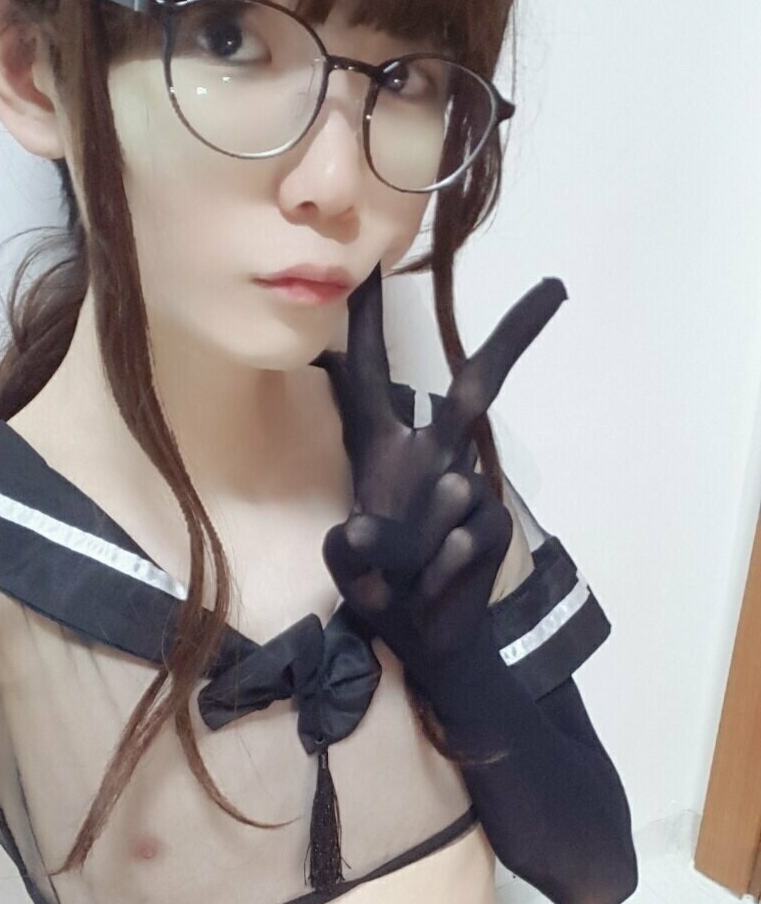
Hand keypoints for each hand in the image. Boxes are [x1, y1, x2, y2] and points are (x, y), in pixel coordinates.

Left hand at [322, 264, 567, 691]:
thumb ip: (349, 551)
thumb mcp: (348, 566)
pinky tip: (432, 590)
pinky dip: (438, 574)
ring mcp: (468, 489)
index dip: (364, 321)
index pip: (368, 374)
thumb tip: (361, 532)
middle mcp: (431, 457)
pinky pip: (465, 541)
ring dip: (416, 550)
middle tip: (555, 290)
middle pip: (474, 389)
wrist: (428, 640)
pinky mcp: (495, 523)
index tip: (370, 263)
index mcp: (382, 450)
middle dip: (514, 338)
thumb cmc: (380, 587)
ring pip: (450, 496)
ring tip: (404, 582)